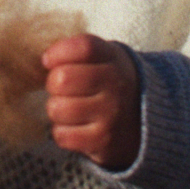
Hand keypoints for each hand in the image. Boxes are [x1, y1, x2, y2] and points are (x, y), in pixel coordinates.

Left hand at [42, 34, 140, 169]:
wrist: (143, 120)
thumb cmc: (108, 83)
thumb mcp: (103, 58)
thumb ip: (76, 53)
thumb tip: (46, 60)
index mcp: (114, 58)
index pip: (83, 48)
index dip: (58, 52)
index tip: (48, 60)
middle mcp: (116, 85)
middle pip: (62, 79)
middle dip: (53, 84)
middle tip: (63, 89)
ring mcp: (111, 114)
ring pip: (57, 108)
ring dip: (57, 110)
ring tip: (71, 108)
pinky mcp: (102, 141)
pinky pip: (61, 135)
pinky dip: (62, 132)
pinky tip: (76, 126)